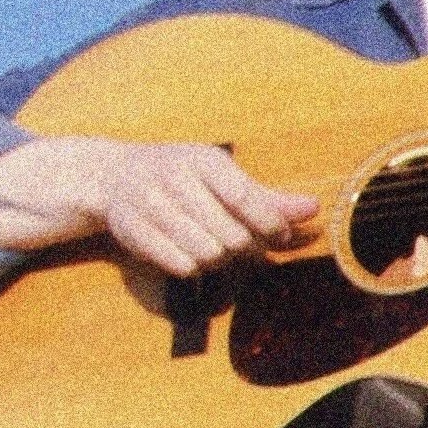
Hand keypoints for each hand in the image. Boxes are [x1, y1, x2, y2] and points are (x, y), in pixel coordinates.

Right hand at [94, 142, 317, 277]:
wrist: (114, 177)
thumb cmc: (181, 175)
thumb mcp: (224, 176)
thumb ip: (268, 198)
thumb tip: (312, 209)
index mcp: (203, 160)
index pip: (246, 199)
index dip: (270, 225)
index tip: (281, 236)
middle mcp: (175, 179)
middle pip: (231, 236)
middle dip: (247, 248)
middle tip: (248, 245)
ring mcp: (152, 206)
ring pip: (208, 255)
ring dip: (221, 260)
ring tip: (218, 246)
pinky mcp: (135, 233)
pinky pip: (182, 266)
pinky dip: (194, 267)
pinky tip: (192, 252)